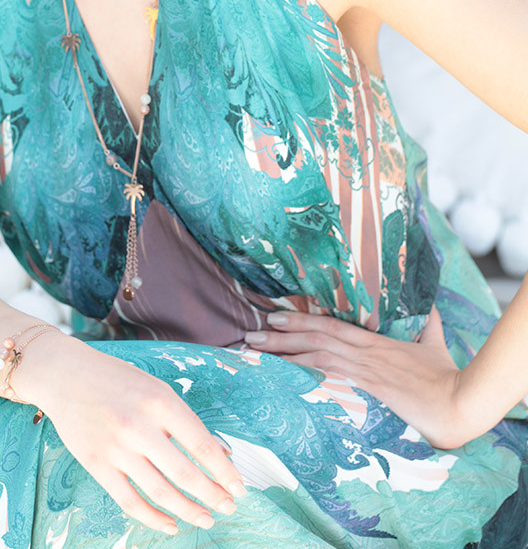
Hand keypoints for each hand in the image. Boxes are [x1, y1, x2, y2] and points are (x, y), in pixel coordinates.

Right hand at [16, 334, 248, 535]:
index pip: (202, 445)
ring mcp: (116, 448)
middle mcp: (139, 425)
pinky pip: (130, 502)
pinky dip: (153, 519)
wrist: (65, 374)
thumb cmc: (116, 379)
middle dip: (213, 496)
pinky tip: (170, 524)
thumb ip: (183, 420)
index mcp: (159, 401)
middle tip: (228, 507)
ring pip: (161, 493)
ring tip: (205, 518)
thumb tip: (218, 454)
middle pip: (185, 474)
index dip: (225, 472)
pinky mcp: (97, 464)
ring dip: (188, 511)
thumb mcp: (155, 388)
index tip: (239, 488)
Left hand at [244, 304, 471, 448]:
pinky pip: (326, 376)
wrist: (461, 401)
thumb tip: (429, 308)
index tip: (274, 317)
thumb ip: (428, 327)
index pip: (329, 325)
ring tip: (252, 352)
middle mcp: (362, 350)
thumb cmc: (448, 377)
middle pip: (313, 336)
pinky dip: (300, 373)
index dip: (299, 320)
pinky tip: (278, 376)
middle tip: (248, 336)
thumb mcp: (434, 345)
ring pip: (313, 353)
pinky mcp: (367, 386)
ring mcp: (363, 368)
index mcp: (374, 341)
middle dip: (278, 336)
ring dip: (280, 352)